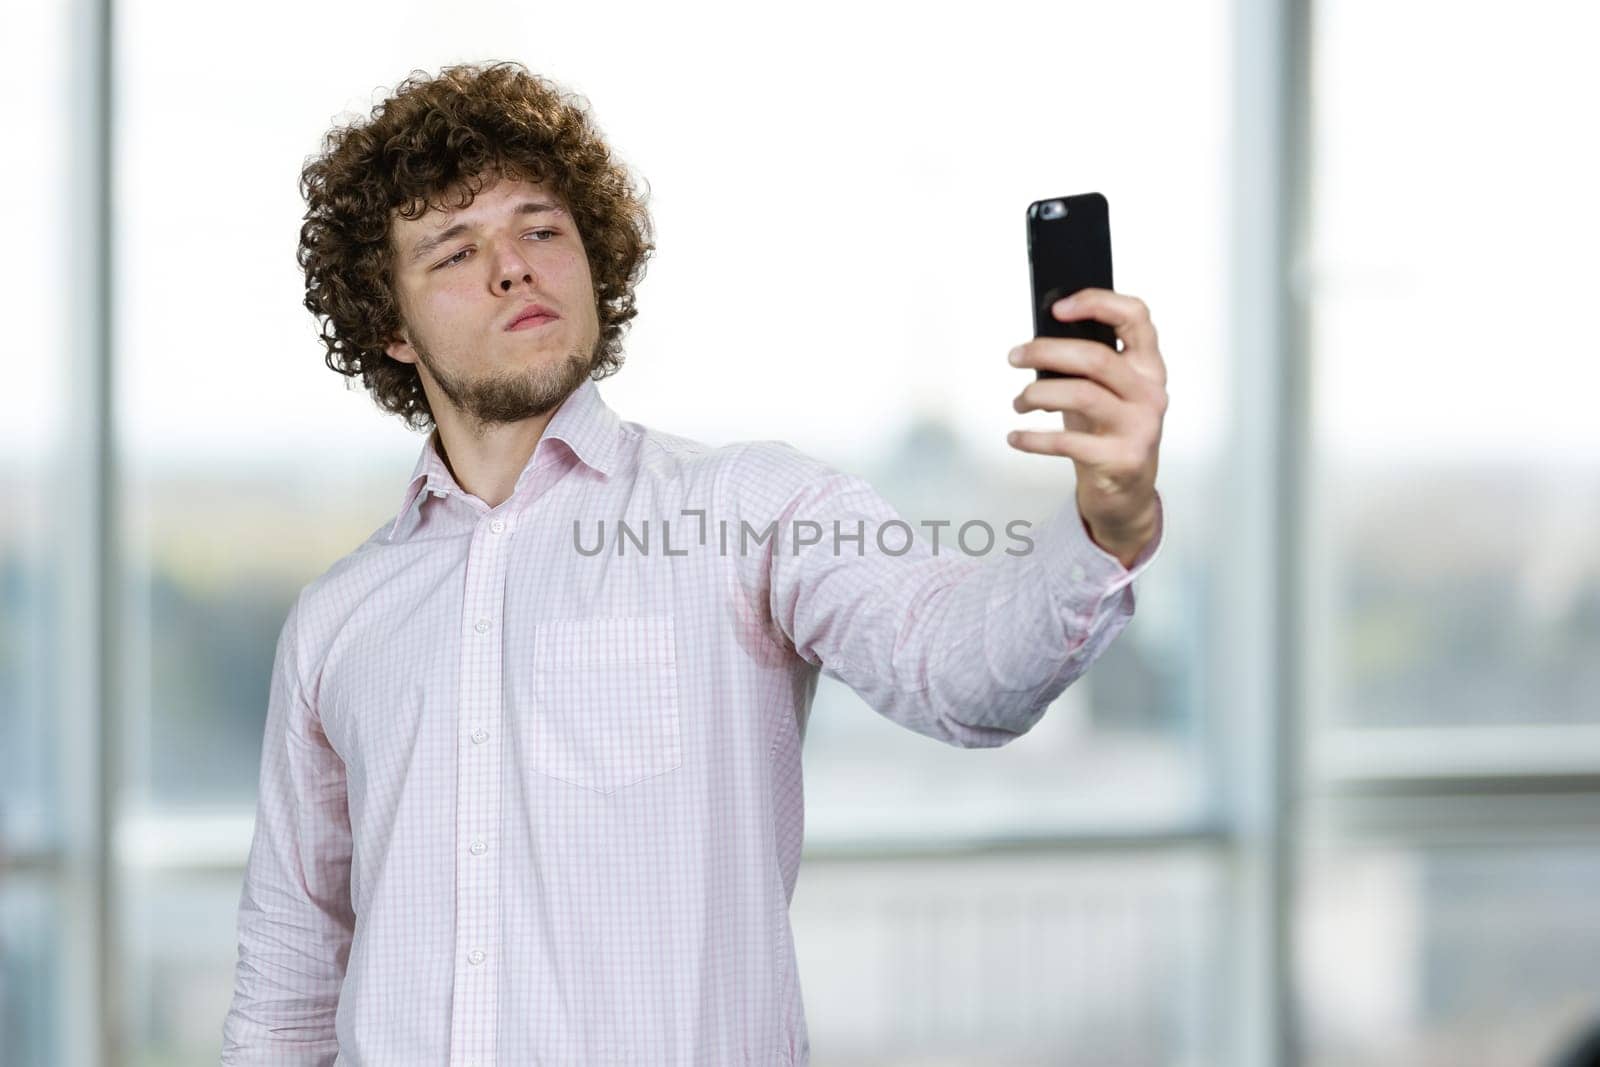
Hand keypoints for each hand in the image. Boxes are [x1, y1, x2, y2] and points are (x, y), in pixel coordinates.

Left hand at [1006, 288, 1167, 566]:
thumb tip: (1037, 342)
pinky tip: (1016, 438)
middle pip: (1097, 357)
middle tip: (1015, 356)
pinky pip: (1068, 442)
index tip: (1057, 308)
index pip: (1136, 317)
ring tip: (1019, 401)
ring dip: (1037, 394)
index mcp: (1148, 366)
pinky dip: (1033, 438)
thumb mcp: (1103, 392)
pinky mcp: (1122, 459)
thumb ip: (1085, 366)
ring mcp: (1139, 427)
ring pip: (1081, 395)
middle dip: (1046, 351)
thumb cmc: (1108, 432)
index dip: (1097, 303)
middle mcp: (1150, 393)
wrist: (1126, 493)